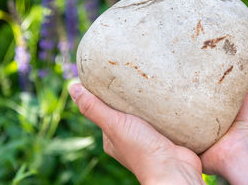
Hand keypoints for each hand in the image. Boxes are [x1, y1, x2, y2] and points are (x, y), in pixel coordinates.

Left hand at [69, 84, 204, 184]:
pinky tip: (167, 97)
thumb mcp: (114, 124)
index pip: (106, 111)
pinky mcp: (167, 136)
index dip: (108, 95)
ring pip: (147, 114)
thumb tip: (72, 87)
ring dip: (150, 102)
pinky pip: (164, 118)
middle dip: (131, 96)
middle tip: (135, 77)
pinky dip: (165, 109)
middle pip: (127, 111)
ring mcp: (149, 138)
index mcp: (113, 139)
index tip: (112, 77)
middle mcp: (129, 139)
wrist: (175, 170)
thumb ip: (94, 107)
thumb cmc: (141, 150)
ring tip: (152, 83)